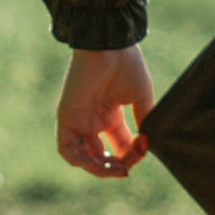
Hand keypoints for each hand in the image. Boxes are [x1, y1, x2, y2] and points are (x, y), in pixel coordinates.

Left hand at [56, 46, 153, 179]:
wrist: (110, 45)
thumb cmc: (127, 65)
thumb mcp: (141, 98)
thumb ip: (144, 120)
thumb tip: (148, 144)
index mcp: (110, 114)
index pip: (119, 145)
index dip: (131, 155)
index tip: (145, 148)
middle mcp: (93, 119)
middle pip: (100, 155)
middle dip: (115, 166)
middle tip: (127, 169)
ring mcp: (78, 120)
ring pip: (82, 157)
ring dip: (99, 169)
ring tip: (116, 169)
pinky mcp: (66, 117)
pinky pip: (67, 149)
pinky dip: (81, 161)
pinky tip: (99, 163)